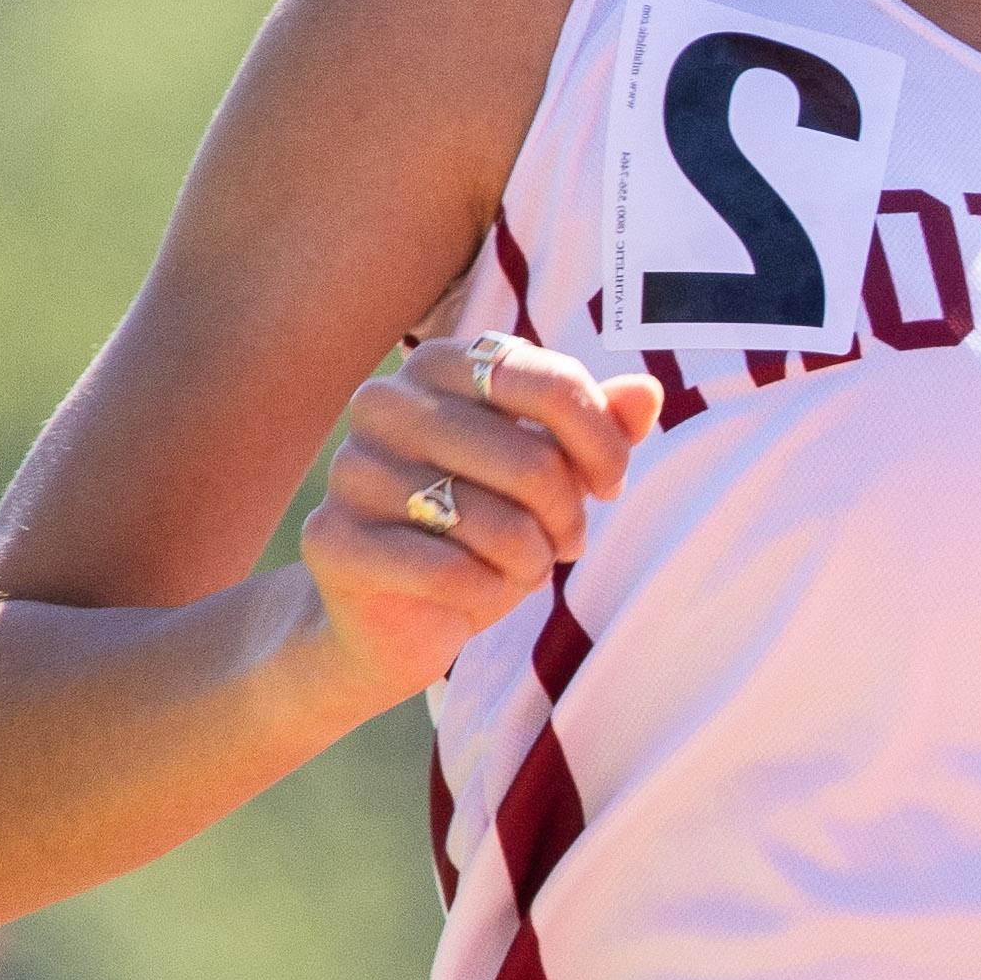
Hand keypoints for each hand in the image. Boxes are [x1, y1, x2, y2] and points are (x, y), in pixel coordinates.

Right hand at [297, 333, 663, 702]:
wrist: (396, 615)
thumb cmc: (482, 529)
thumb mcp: (549, 473)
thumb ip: (598, 427)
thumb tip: (648, 392)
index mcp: (439, 364)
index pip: (550, 381)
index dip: (602, 441)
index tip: (611, 483)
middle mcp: (384, 402)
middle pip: (531, 459)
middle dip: (568, 515)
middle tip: (567, 542)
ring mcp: (350, 469)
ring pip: (495, 521)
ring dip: (531, 559)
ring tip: (522, 566)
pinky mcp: (333, 539)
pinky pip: (450, 570)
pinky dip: (486, 592)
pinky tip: (478, 593)